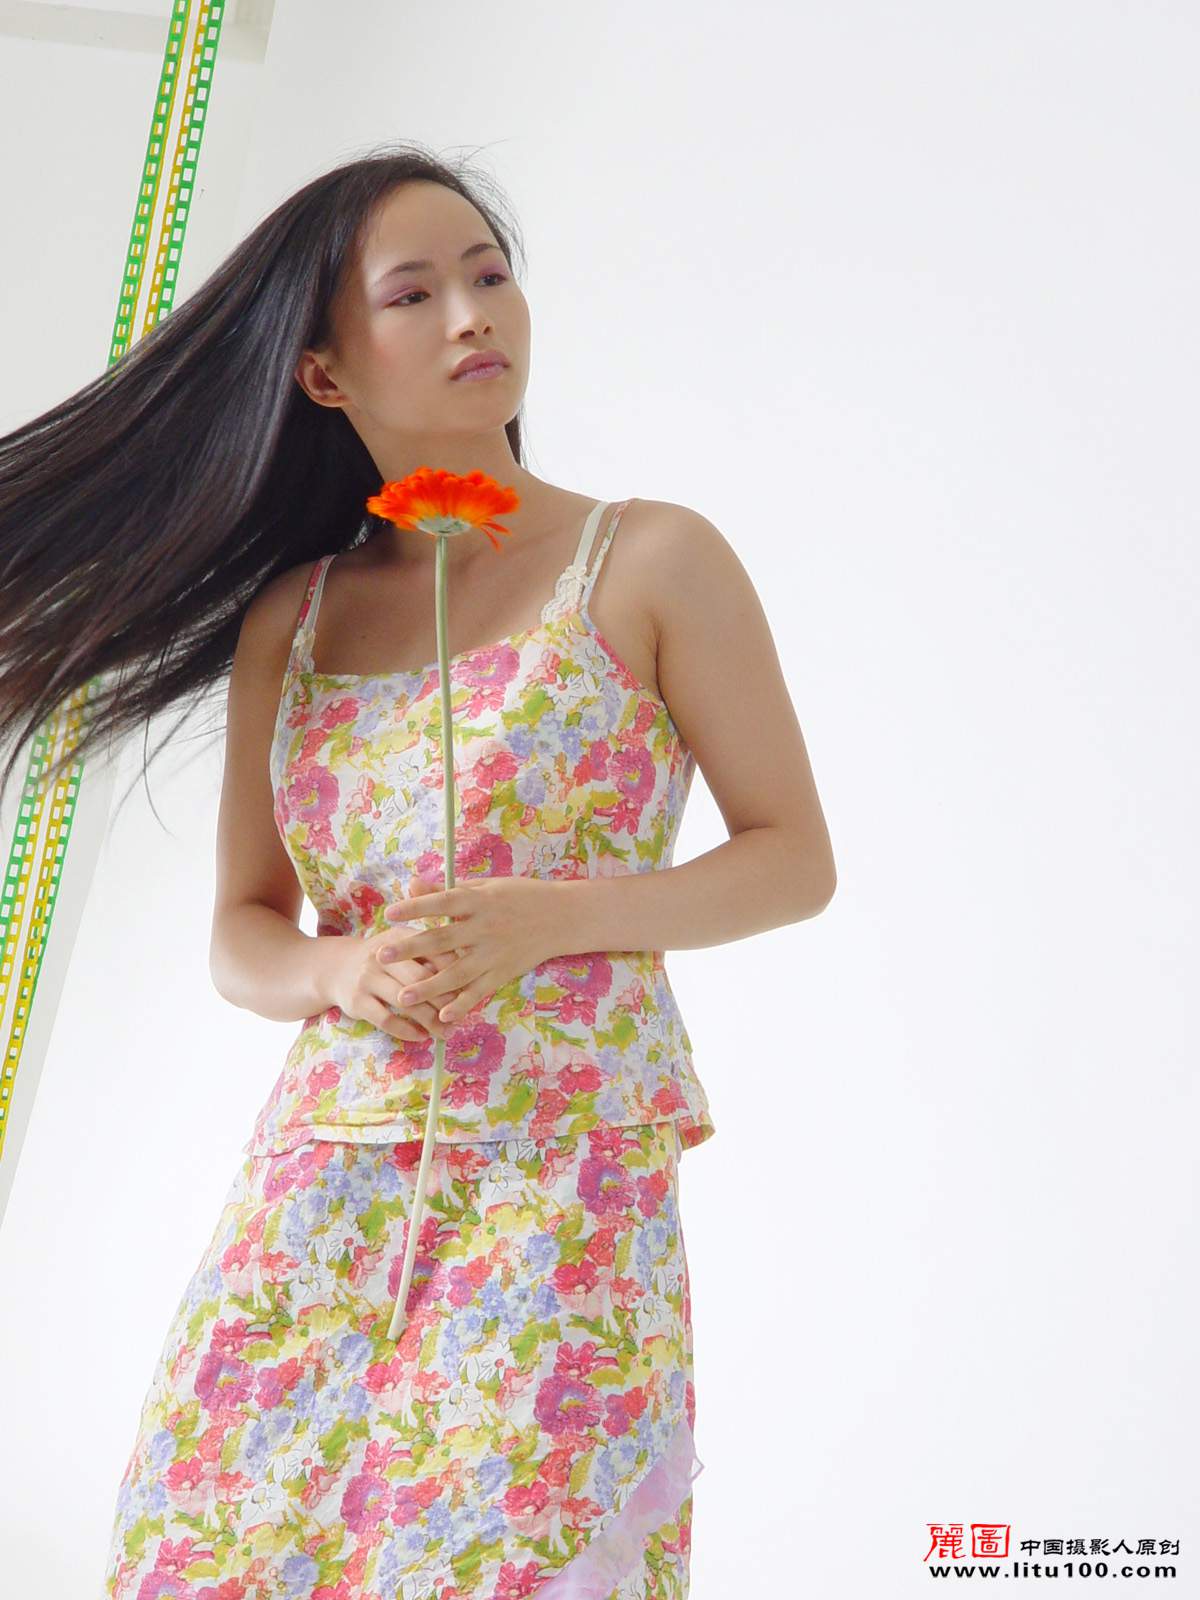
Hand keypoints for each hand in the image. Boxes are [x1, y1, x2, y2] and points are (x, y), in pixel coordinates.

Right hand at [323, 876, 459, 1041]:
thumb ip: (432, 952)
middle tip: (463, 1016)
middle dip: (444, 1000)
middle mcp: (381, 955)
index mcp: (399, 936)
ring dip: (430, 1020)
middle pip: (420, 978)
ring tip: (448, 1032)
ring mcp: (367, 978)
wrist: (335, 967)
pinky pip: (386, 1019)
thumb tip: (470, 972)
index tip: (472, 987)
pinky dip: (406, 1031)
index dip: (454, 970)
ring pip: (405, 1002)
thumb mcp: (403, 944)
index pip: (433, 951)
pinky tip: (422, 1037)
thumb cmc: (384, 958)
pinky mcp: (356, 1001)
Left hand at [376, 874, 566, 1025]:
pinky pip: (479, 992)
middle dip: (411, 949)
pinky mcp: (503, 972)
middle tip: (382, 956)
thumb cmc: (520, 896)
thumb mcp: (485, 887)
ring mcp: (494, 953)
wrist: (562, 917)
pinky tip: (442, 1016)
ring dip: (429, 987)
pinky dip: (461, 1005)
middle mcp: (484, 928)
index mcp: (478, 901)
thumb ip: (448, 890)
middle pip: (442, 940)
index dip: (416, 907)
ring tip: (403, 997)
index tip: (390, 913)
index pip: (442, 903)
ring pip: (457, 973)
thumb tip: (412, 885)